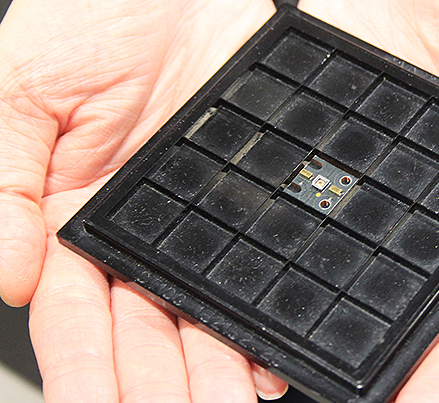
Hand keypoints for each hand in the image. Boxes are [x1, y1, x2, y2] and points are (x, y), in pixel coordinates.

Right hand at [0, 0, 288, 400]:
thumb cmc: (108, 13)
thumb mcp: (27, 85)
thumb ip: (4, 181)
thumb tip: (10, 273)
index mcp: (77, 218)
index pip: (76, 316)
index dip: (83, 365)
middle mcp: (145, 232)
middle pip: (144, 334)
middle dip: (152, 388)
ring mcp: (206, 224)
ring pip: (202, 319)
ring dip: (207, 375)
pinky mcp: (258, 207)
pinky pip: (257, 275)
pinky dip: (258, 324)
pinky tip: (265, 363)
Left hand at [295, 0, 438, 401]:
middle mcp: (432, 213)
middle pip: (431, 315)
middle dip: (423, 378)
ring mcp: (369, 199)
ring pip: (361, 292)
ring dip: (351, 346)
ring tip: (331, 394)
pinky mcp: (315, 176)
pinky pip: (301, 238)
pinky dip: (289, 284)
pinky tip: (267, 332)